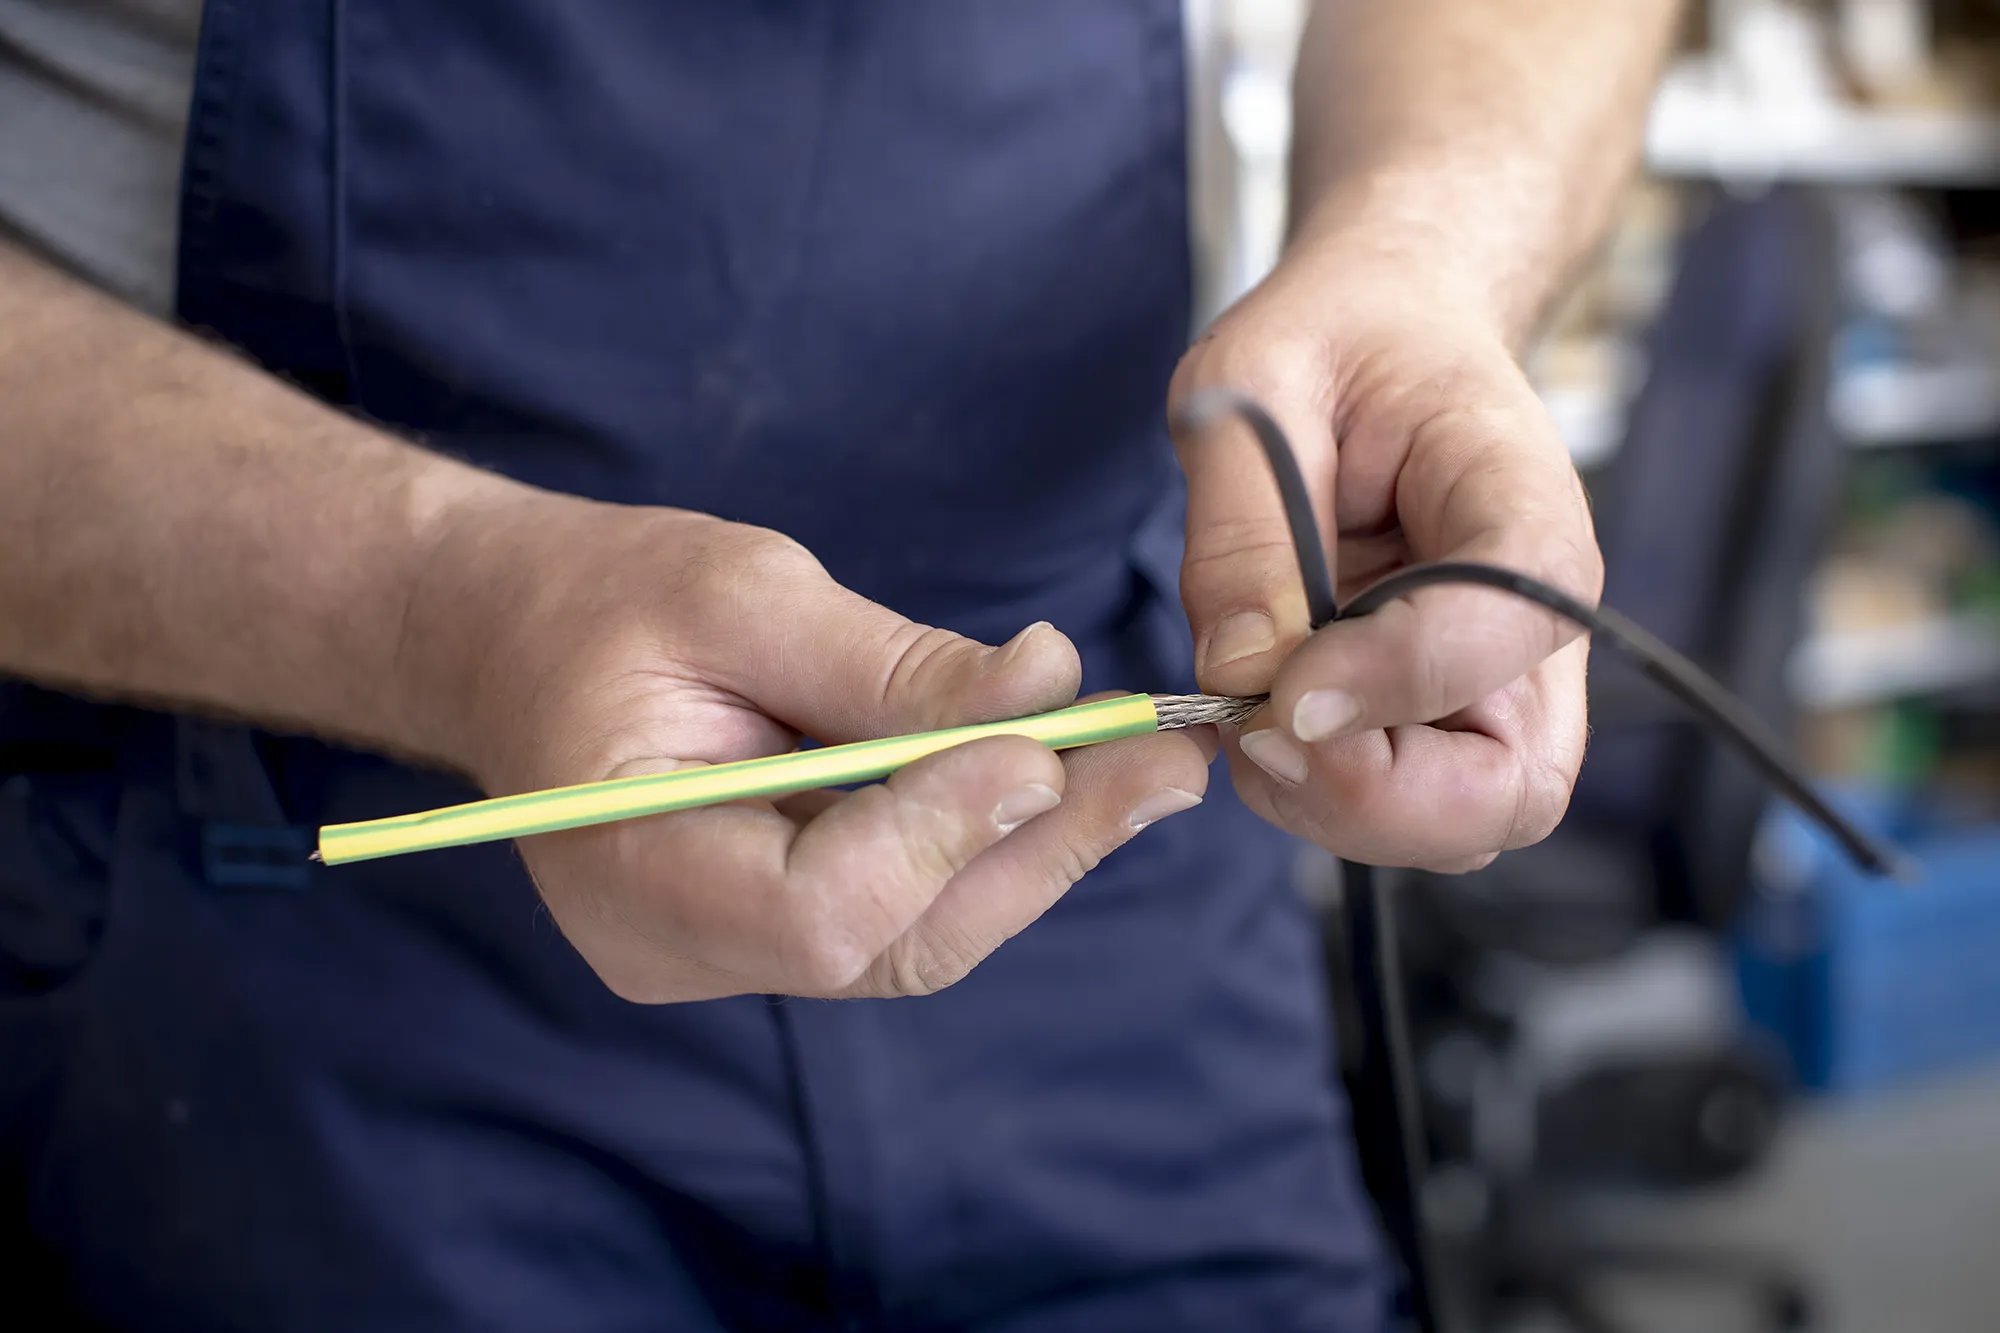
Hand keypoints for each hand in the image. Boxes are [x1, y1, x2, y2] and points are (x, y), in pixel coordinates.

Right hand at [410, 499, 1209, 1001]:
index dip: (940, 835)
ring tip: (1154, 767)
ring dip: (1044, 851)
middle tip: (1167, 761)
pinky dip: (995, 847)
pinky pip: (908, 913)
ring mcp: (727, 956)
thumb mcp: (740, 593)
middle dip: (1041, 847)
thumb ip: (888, 663)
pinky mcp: (776, 932)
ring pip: (922, 937)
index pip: (818, 907)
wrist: (516, 638)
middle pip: (897, 940)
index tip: (1048, 748)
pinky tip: (1074, 782)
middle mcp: (679, 948)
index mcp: (631, 869)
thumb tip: (1049, 689)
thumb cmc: (601, 599)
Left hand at [1168, 237, 1600, 871]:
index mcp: (1525, 510)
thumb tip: (1239, 671)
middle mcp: (1537, 625)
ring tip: (1248, 717)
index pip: (1502, 629)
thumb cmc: (1340, 341)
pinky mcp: (1441, 720)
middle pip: (1510, 791)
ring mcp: (1497, 687)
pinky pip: (1401, 811)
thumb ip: (1244, 525)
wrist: (1392, 333)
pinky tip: (1260, 720)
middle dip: (1372, 797)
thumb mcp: (1256, 385)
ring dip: (1336, 808)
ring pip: (1457, 826)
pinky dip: (1320, 799)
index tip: (1278, 688)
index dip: (1391, 679)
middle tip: (1256, 735)